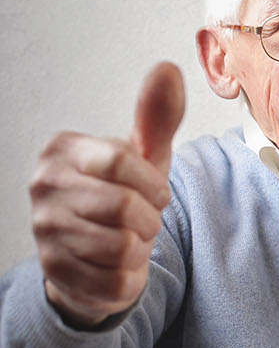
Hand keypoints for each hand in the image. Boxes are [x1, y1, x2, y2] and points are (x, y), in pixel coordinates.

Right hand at [29, 61, 185, 327]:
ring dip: (139, 248)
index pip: (121, 160)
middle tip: (140, 219)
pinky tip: (114, 264)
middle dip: (148, 219)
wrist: (97, 251)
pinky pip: (115, 280)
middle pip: (124, 206)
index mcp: (62, 150)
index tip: (156, 192)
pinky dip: (128, 276)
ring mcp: (43, 230)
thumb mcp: (144, 154)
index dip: (152, 183)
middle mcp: (42, 186)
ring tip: (126, 239)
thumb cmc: (123, 193)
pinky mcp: (53, 271)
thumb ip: (157, 115)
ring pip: (121, 245)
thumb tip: (167, 68)